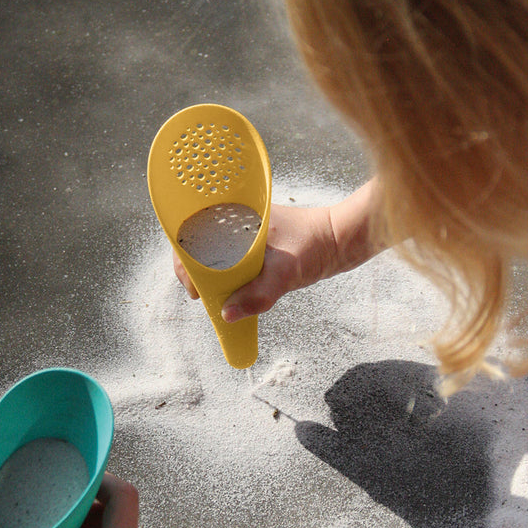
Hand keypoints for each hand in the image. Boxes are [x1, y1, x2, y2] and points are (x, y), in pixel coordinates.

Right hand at [173, 178, 381, 321]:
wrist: (342, 240)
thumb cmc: (316, 245)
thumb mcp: (285, 273)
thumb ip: (257, 294)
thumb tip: (228, 314)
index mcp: (235, 213)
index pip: (192, 233)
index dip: (186, 262)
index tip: (195, 287)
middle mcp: (235, 218)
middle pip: (199, 246)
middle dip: (198, 273)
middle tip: (205, 296)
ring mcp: (243, 229)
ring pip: (215, 254)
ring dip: (214, 276)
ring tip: (220, 296)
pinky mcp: (253, 241)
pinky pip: (230, 258)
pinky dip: (229, 274)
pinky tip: (235, 289)